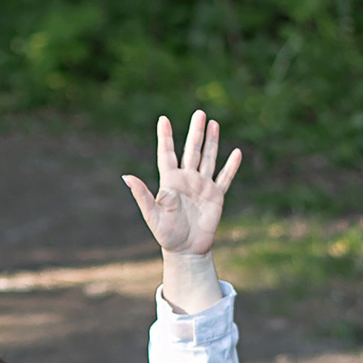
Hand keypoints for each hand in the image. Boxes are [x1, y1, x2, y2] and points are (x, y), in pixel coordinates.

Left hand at [123, 110, 242, 256]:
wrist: (186, 249)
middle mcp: (186, 179)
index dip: (165, 137)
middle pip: (192, 150)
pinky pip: (225, 178)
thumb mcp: (152, 215)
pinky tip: (236, 152)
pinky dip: (231, 166)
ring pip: (208, 158)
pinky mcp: (216, 196)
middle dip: (196, 132)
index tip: (163, 118)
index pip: (167, 153)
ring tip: (213, 123)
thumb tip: (126, 176)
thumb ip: (142, 195)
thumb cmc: (166, 234)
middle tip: (199, 113)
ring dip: (211, 141)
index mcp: (170, 181)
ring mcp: (202, 186)